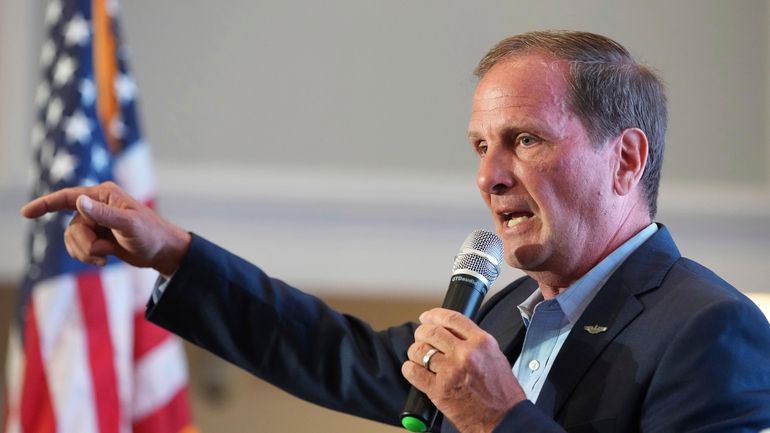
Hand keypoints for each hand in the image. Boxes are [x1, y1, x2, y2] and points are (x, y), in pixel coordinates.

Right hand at [20, 181, 190, 275]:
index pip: (67, 197)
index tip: (26, 213)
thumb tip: (79, 201)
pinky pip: (77, 248)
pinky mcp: (96, 236)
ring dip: (85, 252)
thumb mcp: (129, 225)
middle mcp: (96, 205)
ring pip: (72, 239)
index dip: (45, 204)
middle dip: (84, 244)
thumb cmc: (151, 235)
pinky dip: (87, 257)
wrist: (162, 252)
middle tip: (104, 252)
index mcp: (104, 195)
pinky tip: (105, 259)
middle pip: (70, 226)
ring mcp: (95, 221)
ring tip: (106, 257)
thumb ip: (104, 214)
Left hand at [402, 308, 525, 432]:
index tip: (427, 317)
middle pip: (432, 332)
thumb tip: (451, 332)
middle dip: (422, 332)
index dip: (434, 315)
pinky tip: (413, 369)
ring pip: (420, 350)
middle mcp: (465, 353)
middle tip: (421, 337)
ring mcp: (450, 372)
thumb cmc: (501, 392)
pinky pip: (413, 372)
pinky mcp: (438, 390)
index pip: (451, 318)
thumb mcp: (494, 356)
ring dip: (415, 351)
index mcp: (481, 342)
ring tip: (419, 356)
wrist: (504, 419)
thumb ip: (473, 341)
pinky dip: (409, 368)